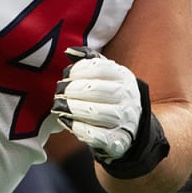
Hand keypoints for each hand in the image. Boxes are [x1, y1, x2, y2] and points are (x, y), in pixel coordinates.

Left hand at [52, 46, 143, 160]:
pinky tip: (68, 122)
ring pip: (97, 113)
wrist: (133, 126)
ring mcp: (124, 120)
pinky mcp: (117, 140)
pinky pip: (97, 135)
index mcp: (123, 77)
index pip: (99, 68)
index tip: (67, 75)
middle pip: (96, 90)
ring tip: (59, 107)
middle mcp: (127, 97)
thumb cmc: (111, 95)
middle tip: (58, 93)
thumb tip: (68, 51)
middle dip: (72, 90)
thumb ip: (89, 61)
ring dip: (74, 109)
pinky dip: (79, 128)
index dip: (78, 70)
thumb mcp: (107, 75)